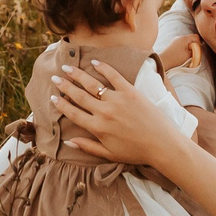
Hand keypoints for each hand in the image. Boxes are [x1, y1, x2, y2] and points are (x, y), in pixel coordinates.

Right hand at [50, 61, 187, 168]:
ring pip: (92, 84)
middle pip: (79, 96)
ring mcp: (117, 100)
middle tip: (55, 78)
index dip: (61, 105)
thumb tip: (67, 142)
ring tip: (67, 68)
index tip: (52, 97)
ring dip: (77, 75)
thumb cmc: (136, 152)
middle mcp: (104, 112)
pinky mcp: (130, 92)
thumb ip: (87, 147)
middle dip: (65, 86)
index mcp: (97, 128)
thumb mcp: (109, 154)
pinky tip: (94, 62)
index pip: (73, 113)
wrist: (162, 144)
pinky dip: (103, 68)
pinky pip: (113, 76)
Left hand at [157, 34, 201, 72]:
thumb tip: (198, 48)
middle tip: (194, 52)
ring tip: (188, 54)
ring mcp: (175, 40)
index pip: (196, 37)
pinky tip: (182, 54)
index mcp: (184, 38)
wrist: (163, 61)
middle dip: (194, 45)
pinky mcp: (172, 44)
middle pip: (191, 38)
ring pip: (186, 41)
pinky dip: (184, 48)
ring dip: (189, 47)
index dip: (199, 42)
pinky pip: (181, 44)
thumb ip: (195, 51)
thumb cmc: (176, 58)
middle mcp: (179, 37)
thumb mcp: (188, 55)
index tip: (199, 49)